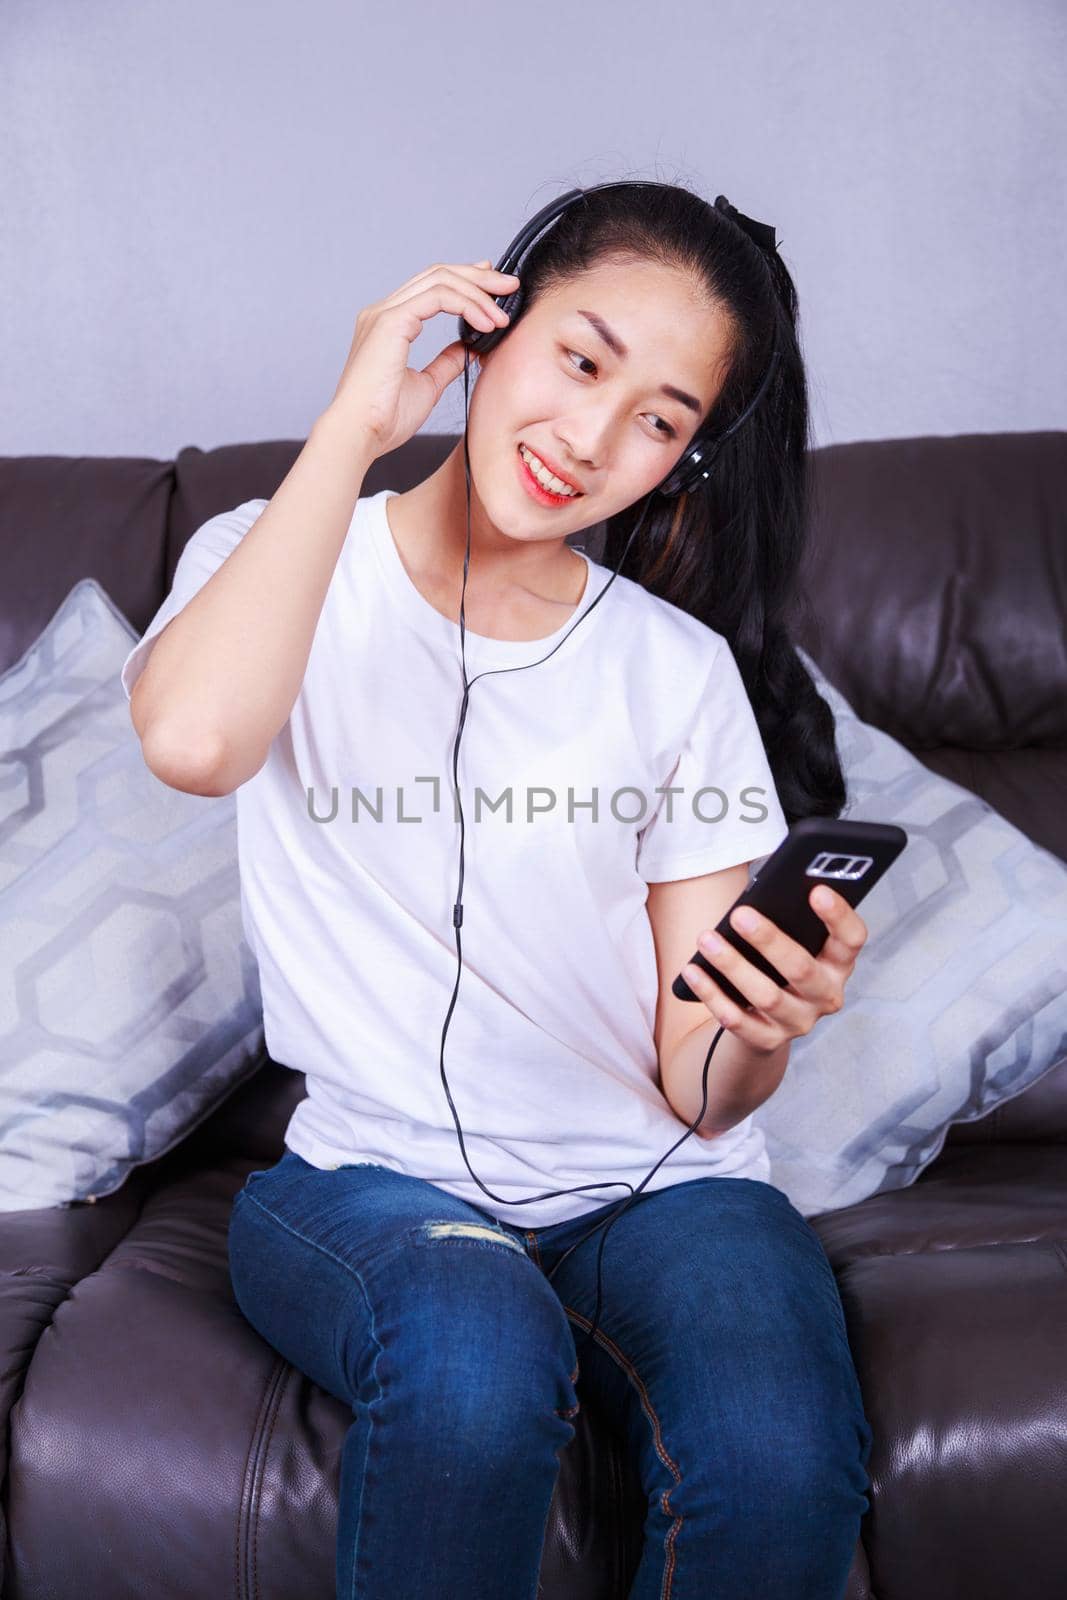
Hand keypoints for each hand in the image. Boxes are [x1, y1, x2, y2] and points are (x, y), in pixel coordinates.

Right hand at [321, 258, 519, 461]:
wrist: (358, 435)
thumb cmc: (383, 420)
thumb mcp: (426, 386)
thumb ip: (445, 362)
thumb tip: (466, 349)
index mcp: (388, 325)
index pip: (430, 287)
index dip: (465, 281)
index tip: (493, 287)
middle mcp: (383, 312)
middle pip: (437, 274)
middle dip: (478, 277)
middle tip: (510, 284)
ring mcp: (384, 313)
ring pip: (440, 280)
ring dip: (478, 291)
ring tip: (503, 313)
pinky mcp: (390, 321)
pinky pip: (438, 297)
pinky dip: (467, 305)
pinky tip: (487, 323)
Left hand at [681, 886, 868, 1055]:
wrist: (765, 1020)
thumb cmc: (778, 962)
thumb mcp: (793, 941)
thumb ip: (788, 920)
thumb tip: (758, 897)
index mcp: (838, 963)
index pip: (851, 939)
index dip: (839, 916)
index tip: (817, 890)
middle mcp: (826, 995)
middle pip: (802, 969)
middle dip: (769, 940)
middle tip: (739, 915)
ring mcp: (799, 1022)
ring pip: (767, 996)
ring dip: (733, 965)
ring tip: (706, 939)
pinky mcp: (769, 1041)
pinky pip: (737, 1020)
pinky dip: (712, 994)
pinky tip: (692, 971)